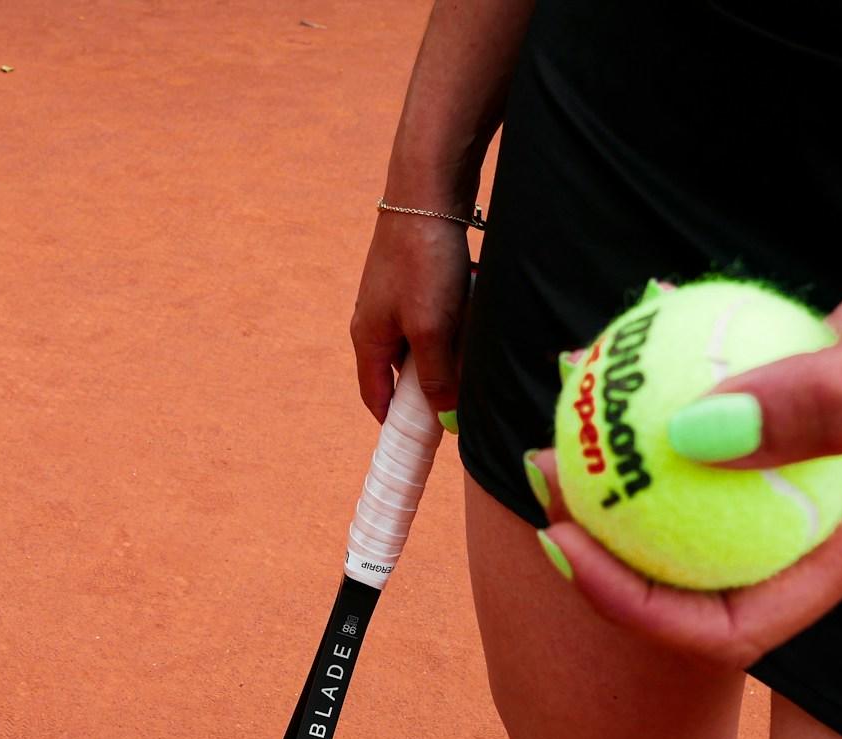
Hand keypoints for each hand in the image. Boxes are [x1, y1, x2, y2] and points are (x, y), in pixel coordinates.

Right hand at [350, 211, 472, 422]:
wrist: (427, 192)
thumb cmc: (422, 261)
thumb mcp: (430, 329)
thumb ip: (435, 376)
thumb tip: (443, 418)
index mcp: (367, 340)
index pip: (375, 398)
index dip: (397, 423)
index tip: (422, 444)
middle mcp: (375, 322)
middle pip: (403, 373)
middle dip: (431, 386)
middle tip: (463, 397)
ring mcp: (394, 300)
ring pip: (423, 344)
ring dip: (448, 352)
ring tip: (471, 346)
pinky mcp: (415, 280)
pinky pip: (435, 317)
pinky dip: (454, 324)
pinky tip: (473, 314)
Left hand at [538, 84, 841, 670]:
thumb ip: (820, 399)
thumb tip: (693, 440)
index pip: (733, 622)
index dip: (634, 604)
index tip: (563, 539)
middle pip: (701, 564)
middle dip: (611, 537)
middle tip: (541, 467)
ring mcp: (831, 458)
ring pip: (708, 485)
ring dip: (632, 457)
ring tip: (568, 396)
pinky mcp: (821, 397)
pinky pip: (729, 410)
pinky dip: (677, 383)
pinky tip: (634, 330)